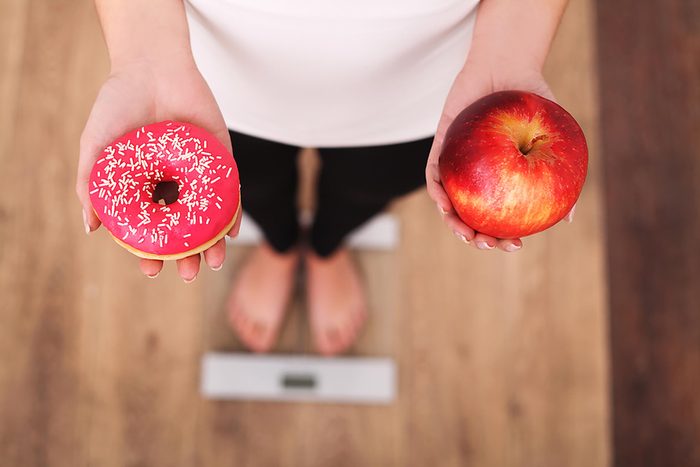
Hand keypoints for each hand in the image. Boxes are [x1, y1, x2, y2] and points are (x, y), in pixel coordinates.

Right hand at [76, 56, 240, 280]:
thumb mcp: (97, 147)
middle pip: (183, 229)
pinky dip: (232, 213)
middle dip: (186, 255)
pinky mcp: (221, 159)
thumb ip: (91, 185)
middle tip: (188, 273)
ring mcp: (198, 174)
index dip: (151, 251)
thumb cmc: (118, 105)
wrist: (151, 66)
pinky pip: (230, 191)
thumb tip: (91, 228)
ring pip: (208, 217)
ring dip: (211, 243)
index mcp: (145, 187)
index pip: (151, 228)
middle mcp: (173, 185)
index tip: (151, 270)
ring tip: (210, 263)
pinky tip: (230, 233)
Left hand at [425, 62, 574, 251]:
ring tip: (465, 233)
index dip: (503, 236)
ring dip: (453, 222)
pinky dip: (437, 191)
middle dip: (476, 238)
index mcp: (501, 179)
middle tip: (487, 244)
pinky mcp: (440, 147)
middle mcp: (478, 176)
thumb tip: (569, 218)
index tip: (515, 245)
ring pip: (449, 202)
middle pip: (471, 216)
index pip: (499, 217)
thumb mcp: (553, 138)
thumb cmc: (533, 102)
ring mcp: (457, 164)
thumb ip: (559, 174)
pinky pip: (434, 173)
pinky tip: (444, 203)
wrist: (508, 66)